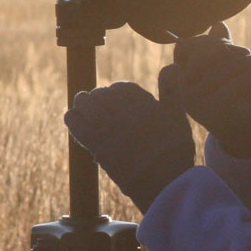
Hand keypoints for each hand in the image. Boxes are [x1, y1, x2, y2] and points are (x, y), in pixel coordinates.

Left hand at [63, 81, 193, 212]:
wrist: (164, 185)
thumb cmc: (173, 153)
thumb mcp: (178, 118)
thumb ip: (171, 90)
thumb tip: (171, 65)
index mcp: (143, 104)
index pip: (122, 88)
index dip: (118, 92)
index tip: (118, 99)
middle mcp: (124, 113)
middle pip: (101, 94)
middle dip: (99, 97)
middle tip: (100, 105)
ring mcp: (108, 129)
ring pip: (85, 104)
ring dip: (84, 104)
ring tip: (86, 108)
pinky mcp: (96, 146)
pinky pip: (75, 124)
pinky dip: (72, 118)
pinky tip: (74, 118)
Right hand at [158, 22, 250, 158]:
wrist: (249, 136)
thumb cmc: (237, 99)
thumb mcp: (226, 71)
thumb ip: (220, 49)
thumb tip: (218, 24)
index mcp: (182, 79)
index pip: (185, 46)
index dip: (207, 42)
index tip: (227, 49)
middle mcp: (185, 90)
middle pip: (210, 52)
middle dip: (234, 50)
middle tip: (250, 57)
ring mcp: (198, 100)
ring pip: (229, 65)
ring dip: (249, 61)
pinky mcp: (216, 109)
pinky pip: (239, 81)